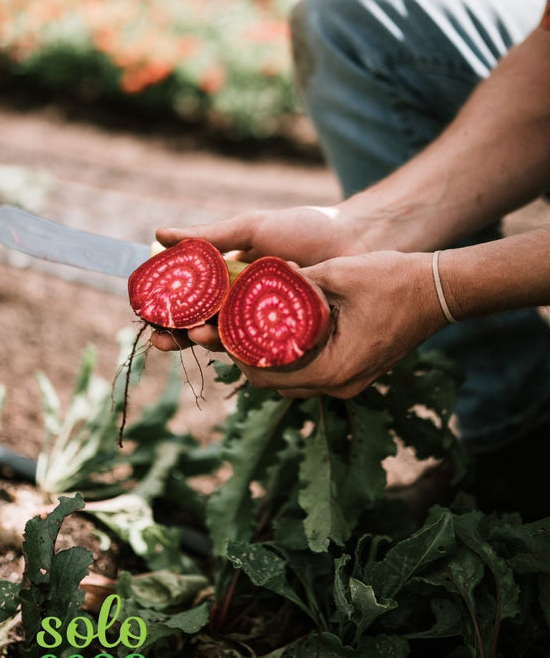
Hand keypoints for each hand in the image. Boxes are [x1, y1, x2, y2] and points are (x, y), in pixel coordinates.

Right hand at [151, 205, 361, 356]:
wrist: (357, 240)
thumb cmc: (306, 230)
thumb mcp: (252, 228)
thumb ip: (208, 236)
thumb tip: (158, 234)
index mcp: (229, 279)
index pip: (188, 299)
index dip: (166, 309)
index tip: (148, 312)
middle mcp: (243, 305)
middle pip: (201, 326)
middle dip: (179, 335)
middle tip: (164, 338)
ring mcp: (267, 324)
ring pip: (228, 342)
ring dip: (208, 343)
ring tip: (200, 336)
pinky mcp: (291, 340)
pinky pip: (263, 352)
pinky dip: (246, 353)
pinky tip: (236, 350)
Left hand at [230, 251, 445, 397]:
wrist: (439, 290)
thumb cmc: (393, 279)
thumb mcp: (336, 273)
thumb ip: (294, 283)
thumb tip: (252, 278)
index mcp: (333, 368)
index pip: (266, 374)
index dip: (237, 352)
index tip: (218, 327)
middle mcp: (339, 384)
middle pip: (275, 384)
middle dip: (246, 357)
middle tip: (224, 327)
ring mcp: (349, 382)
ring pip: (291, 381)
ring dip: (268, 359)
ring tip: (245, 328)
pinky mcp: (354, 373)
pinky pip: (311, 372)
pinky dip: (291, 356)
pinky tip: (278, 331)